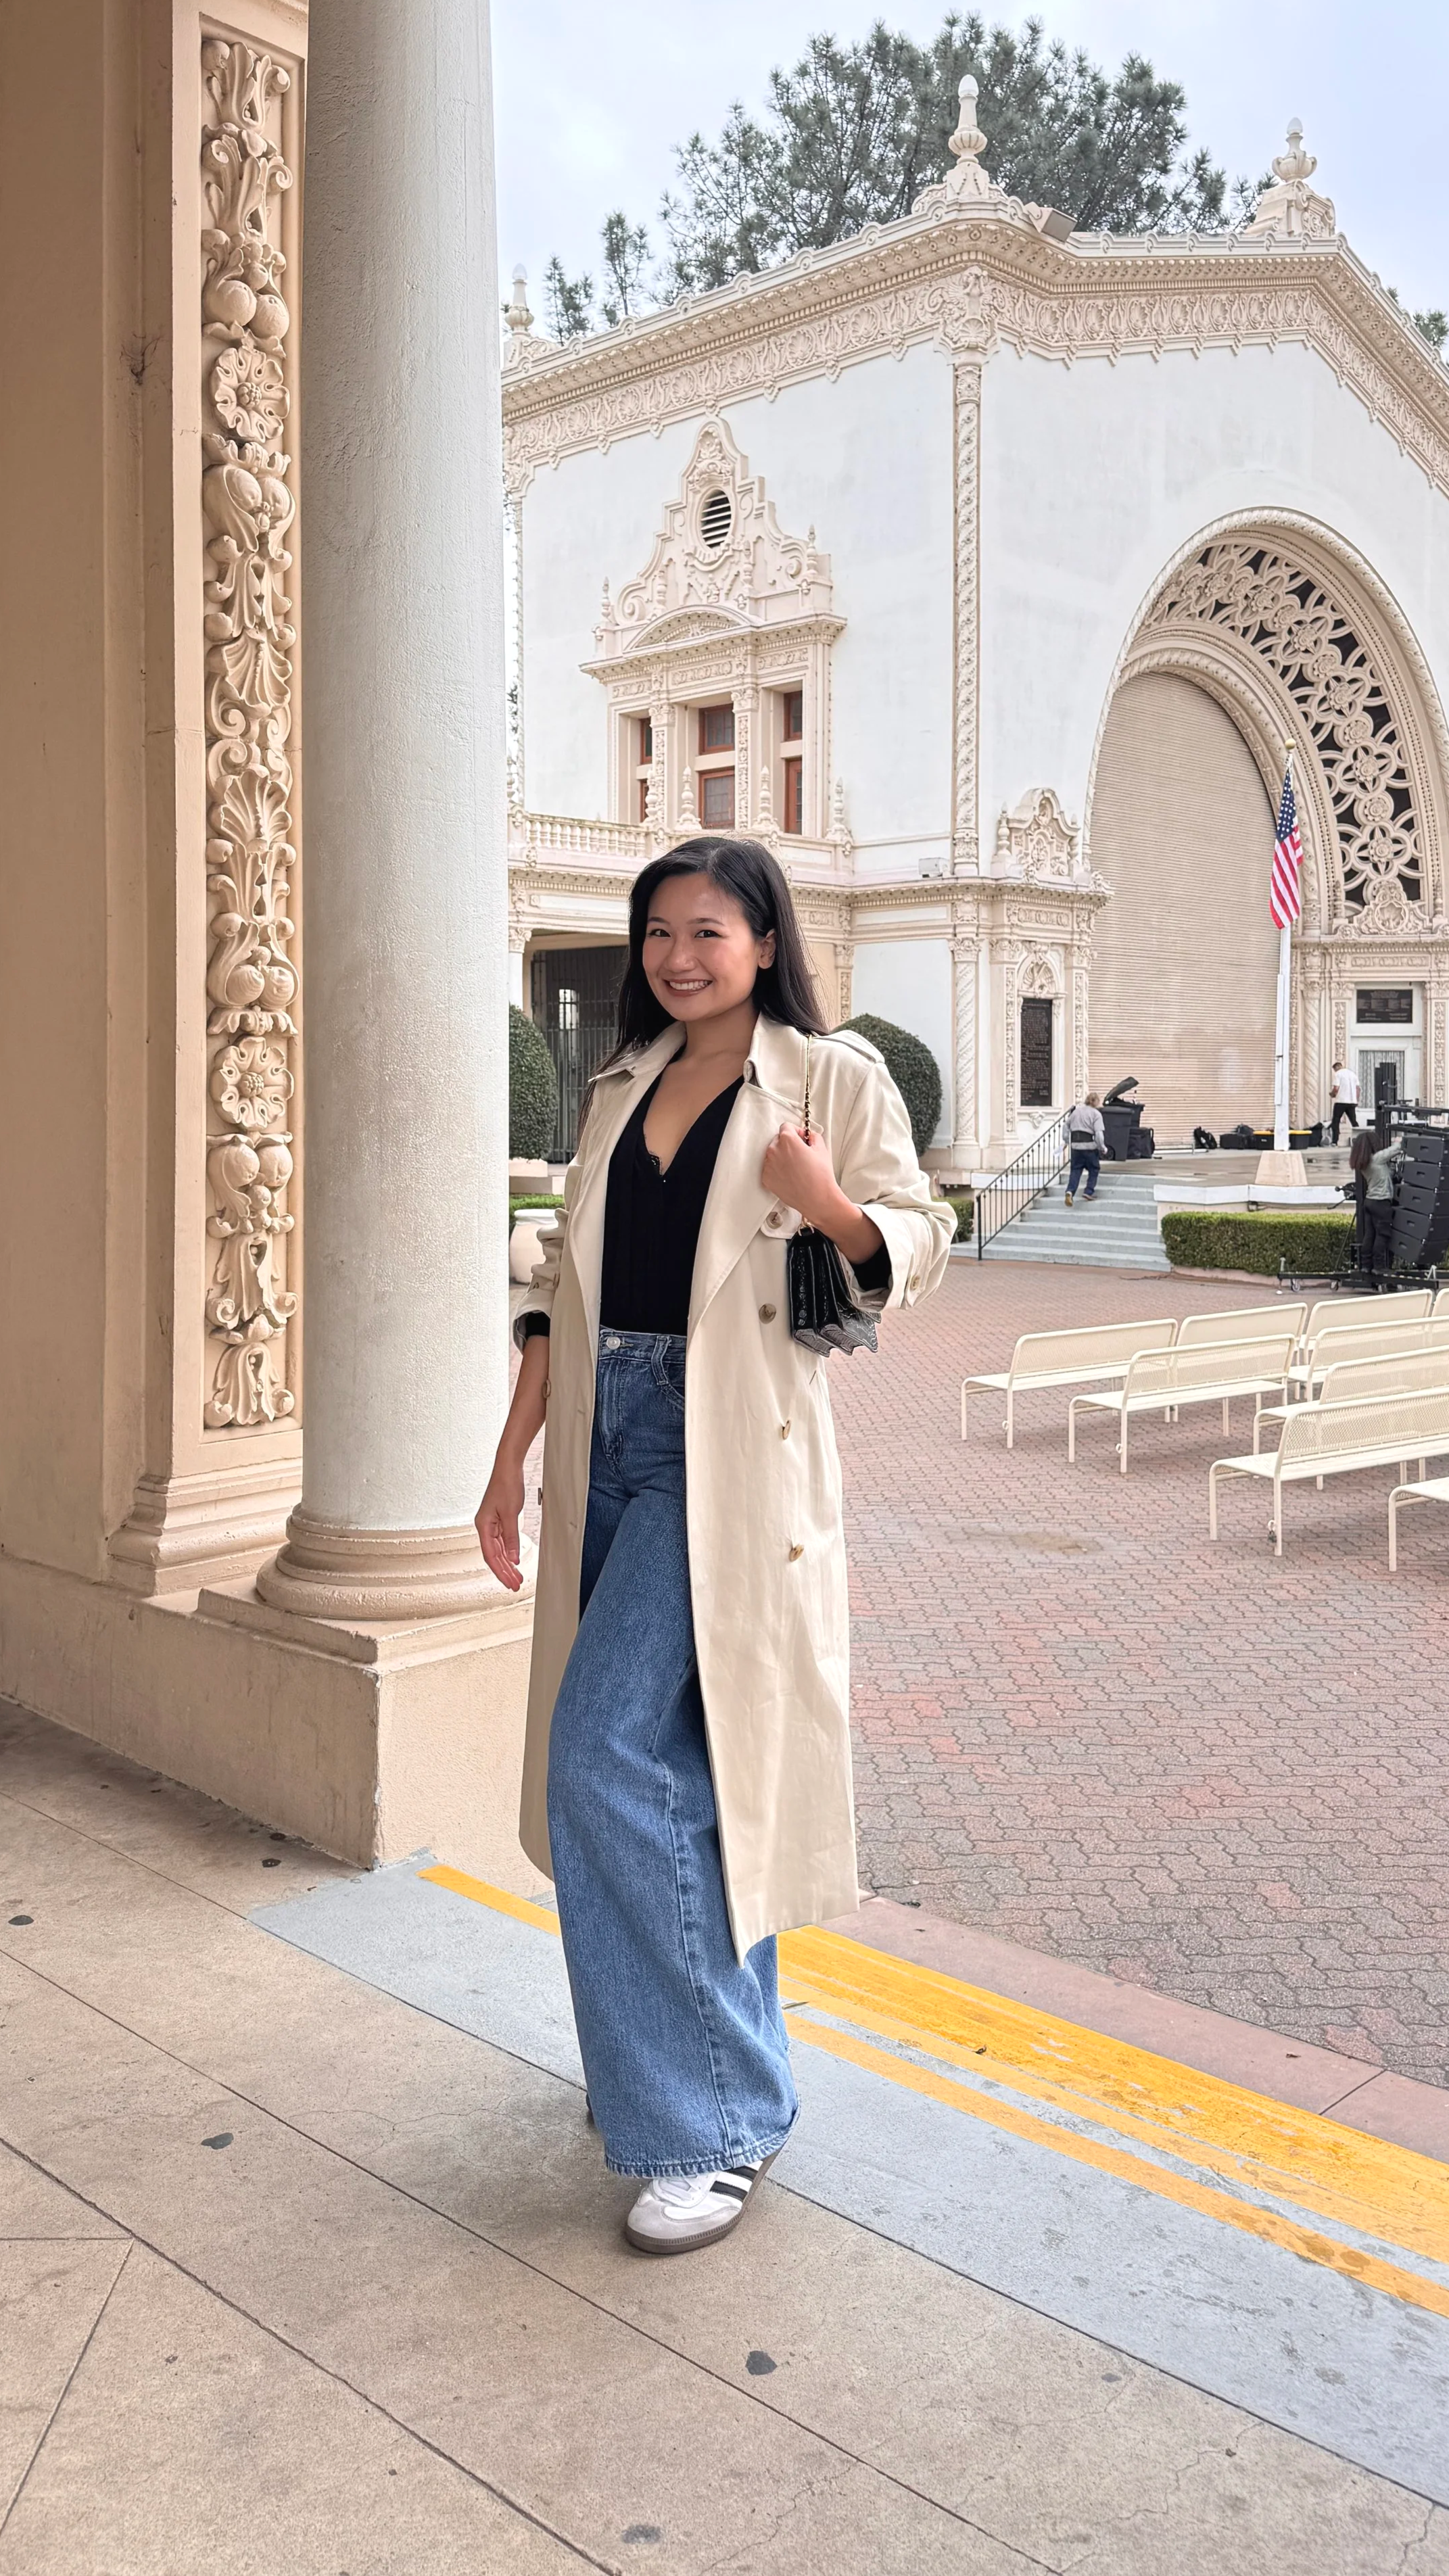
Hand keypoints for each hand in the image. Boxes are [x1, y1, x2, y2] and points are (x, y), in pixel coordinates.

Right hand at [475, 1457, 525, 1591]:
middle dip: (504, 1572)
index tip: (509, 1583)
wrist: (508, 1467)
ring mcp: (491, 1524)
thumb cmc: (506, 1485)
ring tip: (517, 1577)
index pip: (490, 1556)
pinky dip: (509, 1552)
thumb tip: (513, 1559)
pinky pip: (503, 1541)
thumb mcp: (510, 1514)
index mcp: (483, 1526)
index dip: (499, 1571)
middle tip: (515, 1585)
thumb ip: (511, 1538)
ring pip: (499, 1550)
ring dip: (508, 1564)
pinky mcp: (499, 1520)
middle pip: (494, 1556)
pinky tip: (514, 1560)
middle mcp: (485, 1527)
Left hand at [761, 1123, 849, 1231]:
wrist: (817, 1199)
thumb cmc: (821, 1176)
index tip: (801, 1139)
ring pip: (773, 1154)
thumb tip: (808, 1135)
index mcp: (787, 1140)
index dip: (796, 1132)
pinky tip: (791, 1176)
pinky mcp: (766, 1179)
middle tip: (800, 1155)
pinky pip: (770, 1168)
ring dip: (782, 1157)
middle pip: (778, 1140)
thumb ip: (813, 1136)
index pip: (786, 1126)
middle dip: (788, 1144)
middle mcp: (773, 1150)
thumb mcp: (822, 1149)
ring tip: (796, 1168)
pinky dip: (778, 1170)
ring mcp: (768, 1166)